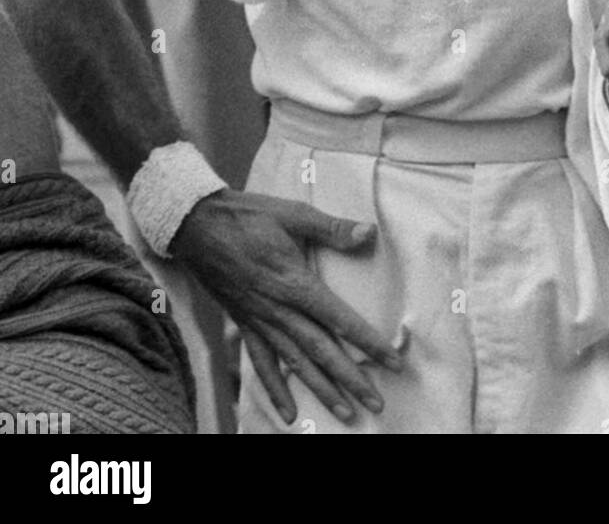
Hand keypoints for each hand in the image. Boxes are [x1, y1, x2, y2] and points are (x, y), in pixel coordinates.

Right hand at [171, 189, 401, 425]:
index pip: (340, 319)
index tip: (393, 362)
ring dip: (321, 390)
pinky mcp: (245, 324)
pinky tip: (288, 413)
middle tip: (377, 402)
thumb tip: (369, 232)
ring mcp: (260, 321)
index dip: (368, 342)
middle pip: (321, 351)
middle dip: (351, 379)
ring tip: (346, 413)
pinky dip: (274, 390)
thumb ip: (332, 228)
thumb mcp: (293, 214)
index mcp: (295, 283)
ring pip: (295, 364)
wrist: (196, 226)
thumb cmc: (247, 216)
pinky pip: (261, 364)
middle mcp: (279, 310)